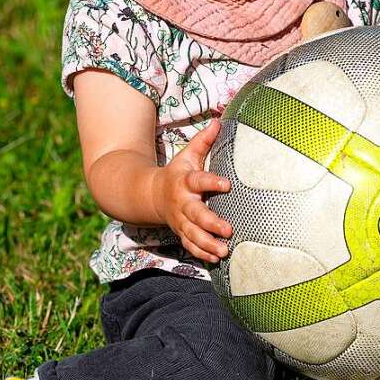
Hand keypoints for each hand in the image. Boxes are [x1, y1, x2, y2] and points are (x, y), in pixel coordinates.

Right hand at [153, 120, 232, 263]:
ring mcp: (181, 221)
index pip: (199, 180)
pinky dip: (202, 253)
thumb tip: (218, 121)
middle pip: (196, 214)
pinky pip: (190, 245)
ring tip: (224, 250)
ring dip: (208, 244)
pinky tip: (216, 259)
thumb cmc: (178, 173)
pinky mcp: (181, 233)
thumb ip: (204, 141)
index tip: (227, 184)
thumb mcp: (187, 155)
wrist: (151, 195)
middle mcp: (182, 203)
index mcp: (185, 181)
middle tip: (228, 229)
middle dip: (211, 223)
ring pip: (193, 235)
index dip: (212, 182)